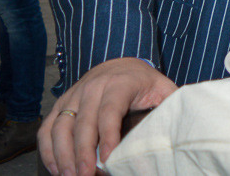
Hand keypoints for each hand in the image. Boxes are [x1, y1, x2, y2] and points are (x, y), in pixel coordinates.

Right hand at [39, 57, 176, 175]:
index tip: (108, 160)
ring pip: (60, 127)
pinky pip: (47, 128)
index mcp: (119, 83)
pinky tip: (56, 169)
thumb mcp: (163, 89)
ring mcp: (73, 95)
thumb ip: (171, 105)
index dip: (108, 136)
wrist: (121, 64)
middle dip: (83, 153)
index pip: (110, 111)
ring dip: (62, 155)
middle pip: (83, 123)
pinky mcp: (61, 105)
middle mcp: (92, 87)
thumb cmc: (144, 83)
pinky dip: (48, 150)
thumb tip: (182, 125)